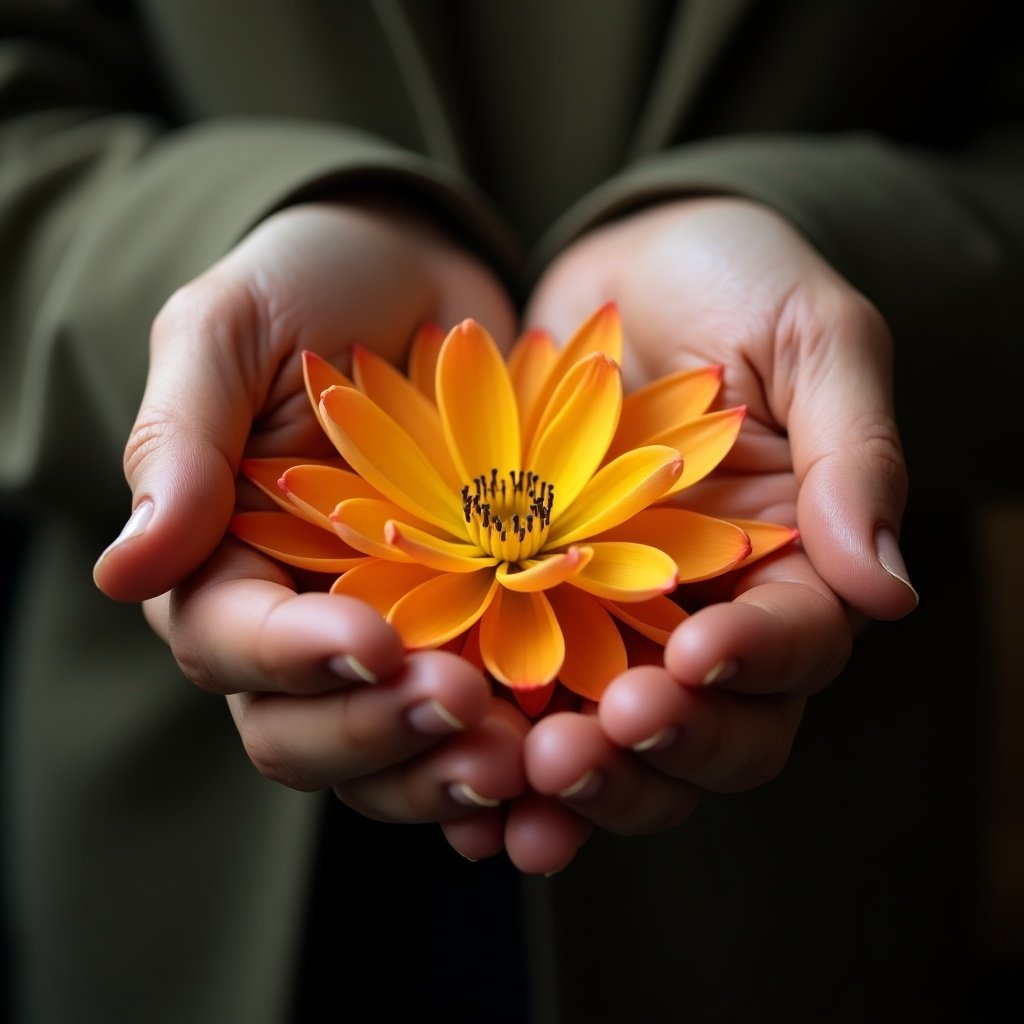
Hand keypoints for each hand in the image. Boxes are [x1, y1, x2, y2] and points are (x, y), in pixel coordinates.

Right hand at [94, 200, 525, 829]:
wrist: (424, 284)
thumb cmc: (314, 289)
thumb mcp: (230, 332)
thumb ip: (180, 442)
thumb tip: (124, 571)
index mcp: (222, 562)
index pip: (231, 643)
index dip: (295, 659)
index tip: (373, 641)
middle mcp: (296, 623)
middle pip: (302, 732)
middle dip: (377, 733)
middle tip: (465, 707)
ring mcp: (388, 639)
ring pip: (390, 755)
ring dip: (446, 770)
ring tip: (522, 757)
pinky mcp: (470, 636)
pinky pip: (476, 725)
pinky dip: (508, 752)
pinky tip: (554, 757)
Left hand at [514, 197, 915, 861]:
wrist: (619, 270)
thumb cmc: (729, 281)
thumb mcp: (811, 339)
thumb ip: (854, 455)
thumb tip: (889, 588)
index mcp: (793, 564)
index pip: (796, 646)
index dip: (754, 664)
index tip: (696, 653)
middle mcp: (714, 613)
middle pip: (715, 731)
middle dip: (657, 751)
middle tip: (585, 744)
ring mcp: (624, 624)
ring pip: (623, 745)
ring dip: (580, 781)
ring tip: (520, 783)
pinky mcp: (542, 615)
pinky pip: (530, 703)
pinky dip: (503, 753)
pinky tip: (467, 789)